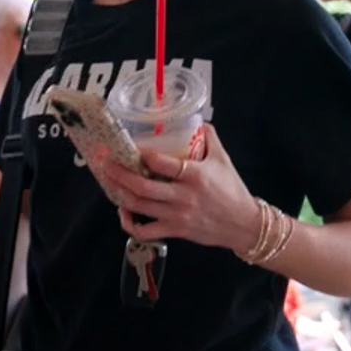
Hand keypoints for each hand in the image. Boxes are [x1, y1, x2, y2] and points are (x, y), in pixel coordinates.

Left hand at [97, 125, 259, 251]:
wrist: (243, 224)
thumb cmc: (232, 190)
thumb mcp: (223, 159)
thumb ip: (210, 138)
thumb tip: (197, 120)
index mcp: (194, 175)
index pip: (162, 163)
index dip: (143, 154)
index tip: (129, 146)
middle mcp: (183, 196)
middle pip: (143, 187)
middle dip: (120, 174)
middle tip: (107, 163)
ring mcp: (177, 215)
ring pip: (140, 206)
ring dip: (120, 193)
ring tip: (110, 181)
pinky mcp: (175, 231)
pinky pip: (145, 231)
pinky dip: (129, 223)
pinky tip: (123, 211)